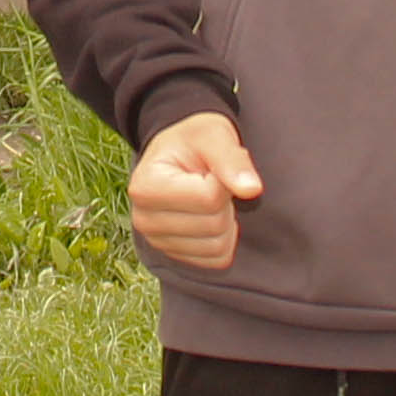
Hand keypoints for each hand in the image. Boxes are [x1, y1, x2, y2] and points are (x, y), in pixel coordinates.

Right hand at [130, 111, 263, 270]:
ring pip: (218, 246)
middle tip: (212, 182)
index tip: (208, 167)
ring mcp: (157, 242)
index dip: (224, 180)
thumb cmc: (194, 141)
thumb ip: (232, 159)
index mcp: (145, 186)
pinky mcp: (175, 257)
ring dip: (227, 220)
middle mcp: (143, 220)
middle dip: (226, 201)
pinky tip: (210, 216)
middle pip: (215, 224)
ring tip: (210, 198)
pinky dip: (225, 239)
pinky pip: (218, 260)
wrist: (178, 156)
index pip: (210, 198)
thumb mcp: (213, 135)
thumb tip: (252, 190)